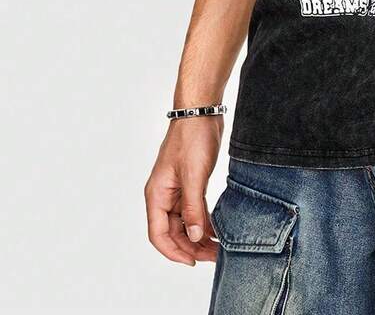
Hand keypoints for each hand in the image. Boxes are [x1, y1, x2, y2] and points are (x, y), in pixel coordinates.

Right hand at [144, 115, 222, 264]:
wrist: (201, 111)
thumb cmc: (192, 137)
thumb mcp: (193, 175)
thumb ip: (193, 208)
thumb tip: (194, 237)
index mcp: (157, 194)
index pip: (158, 234)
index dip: (174, 252)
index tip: (192, 262)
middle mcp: (164, 195)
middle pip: (173, 232)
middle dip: (191, 247)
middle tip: (213, 257)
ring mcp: (177, 190)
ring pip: (185, 223)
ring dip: (199, 237)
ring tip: (218, 249)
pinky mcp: (190, 184)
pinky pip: (194, 210)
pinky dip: (204, 222)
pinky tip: (217, 231)